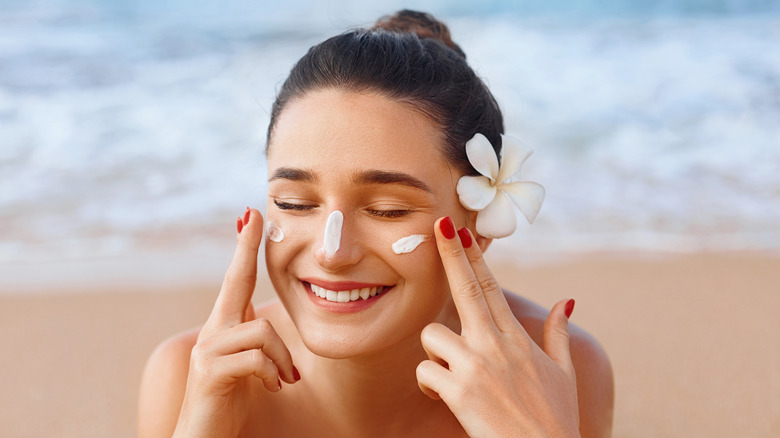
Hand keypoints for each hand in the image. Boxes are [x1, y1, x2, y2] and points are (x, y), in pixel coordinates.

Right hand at [174, 208, 298, 437]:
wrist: (203, 436)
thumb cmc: (228, 398)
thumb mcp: (243, 362)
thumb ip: (245, 334)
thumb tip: (251, 308)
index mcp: (224, 327)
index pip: (237, 279)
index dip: (243, 248)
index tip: (249, 215)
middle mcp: (213, 331)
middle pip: (235, 281)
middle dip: (245, 248)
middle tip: (254, 215)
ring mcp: (208, 350)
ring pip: (261, 332)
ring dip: (282, 359)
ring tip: (283, 380)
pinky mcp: (210, 372)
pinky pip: (256, 359)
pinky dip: (272, 374)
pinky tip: (273, 387)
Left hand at [416, 217, 579, 437]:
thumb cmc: (554, 419)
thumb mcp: (563, 373)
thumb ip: (558, 334)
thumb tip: (565, 301)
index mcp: (516, 338)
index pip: (491, 287)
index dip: (474, 257)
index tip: (462, 232)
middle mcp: (495, 345)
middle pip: (467, 288)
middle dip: (451, 254)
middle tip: (439, 225)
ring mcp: (476, 366)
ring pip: (432, 335)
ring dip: (433, 352)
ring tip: (448, 374)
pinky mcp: (459, 390)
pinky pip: (425, 371)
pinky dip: (428, 383)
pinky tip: (443, 396)